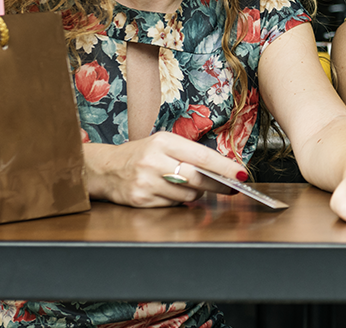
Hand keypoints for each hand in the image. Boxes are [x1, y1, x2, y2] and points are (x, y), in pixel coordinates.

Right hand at [82, 131, 248, 206]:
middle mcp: (153, 161)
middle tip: (232, 188)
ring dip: (195, 192)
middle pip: (197, 178)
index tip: (241, 173)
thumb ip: (189, 154)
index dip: (224, 167)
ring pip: (187, 194)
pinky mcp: (141, 199)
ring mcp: (146, 182)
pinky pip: (172, 204)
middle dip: (219, 185)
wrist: (105, 169)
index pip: (201, 156)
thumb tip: (223, 170)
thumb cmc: (141, 154)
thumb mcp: (163, 145)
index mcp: (163, 142)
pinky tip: (168, 191)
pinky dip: (177, 200)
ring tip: (185, 184)